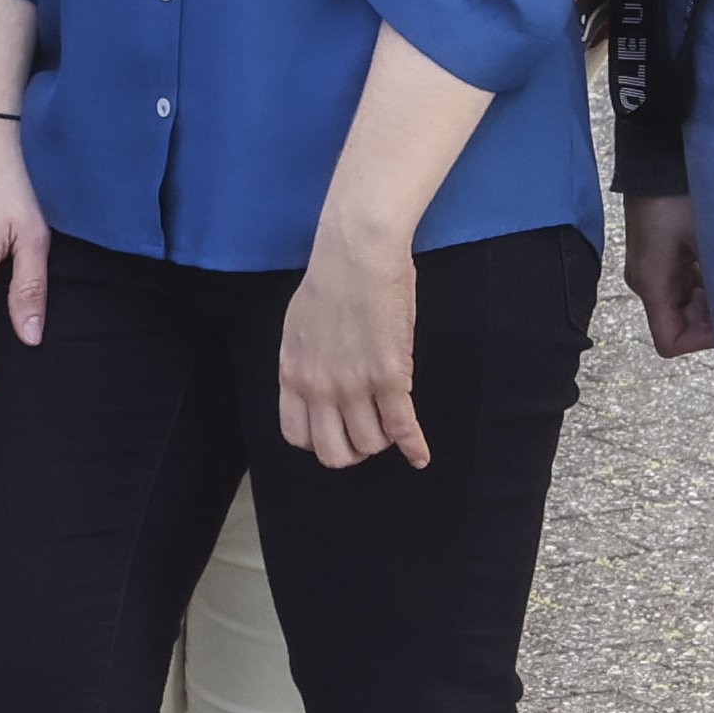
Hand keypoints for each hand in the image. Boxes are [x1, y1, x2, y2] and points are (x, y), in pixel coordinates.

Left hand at [279, 223, 427, 470]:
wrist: (356, 256)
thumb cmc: (329, 283)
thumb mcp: (298, 330)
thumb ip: (305, 363)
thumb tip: (315, 384)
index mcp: (292, 375)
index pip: (297, 435)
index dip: (318, 441)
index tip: (335, 433)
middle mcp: (318, 388)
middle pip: (333, 451)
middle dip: (352, 451)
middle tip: (366, 435)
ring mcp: (353, 387)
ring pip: (369, 443)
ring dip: (383, 440)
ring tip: (391, 423)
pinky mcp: (389, 379)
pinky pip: (401, 428)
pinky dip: (414, 447)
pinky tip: (420, 456)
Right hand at [627, 185, 713, 364]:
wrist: (659, 159)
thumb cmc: (680, 198)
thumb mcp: (708, 242)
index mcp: (652, 284)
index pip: (672, 342)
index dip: (705, 340)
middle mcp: (648, 283)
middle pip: (682, 325)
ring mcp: (654, 269)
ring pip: (688, 306)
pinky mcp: (663, 256)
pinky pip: (687, 285)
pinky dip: (709, 284)